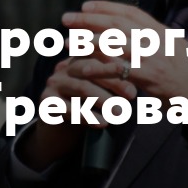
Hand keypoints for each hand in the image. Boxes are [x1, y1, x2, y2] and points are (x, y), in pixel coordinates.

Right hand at [16, 57, 136, 170]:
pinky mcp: (47, 103)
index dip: (115, 62)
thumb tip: (141, 82)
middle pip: (89, 68)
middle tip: (132, 94)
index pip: (97, 55)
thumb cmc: (85, 109)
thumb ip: (113, 83)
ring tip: (120, 113)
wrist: (58, 132)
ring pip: (81, 88)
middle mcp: (63, 68)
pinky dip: (88, 116)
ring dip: (104, 100)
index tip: (134, 72)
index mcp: (77, 60)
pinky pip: (69, 108)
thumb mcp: (99, 93)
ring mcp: (53, 85)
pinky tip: (102, 123)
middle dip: (112, 81)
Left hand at [61, 0, 187, 129]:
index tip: (85, 6)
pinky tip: (81, 67)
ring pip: (113, 43)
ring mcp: (153, 57)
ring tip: (66, 42)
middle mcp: (157, 40)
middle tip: (66, 19)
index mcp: (162, 31)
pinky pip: (117, 69)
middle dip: (88, 19)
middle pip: (116, 24)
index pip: (130, 12)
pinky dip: (97, 67)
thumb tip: (132, 28)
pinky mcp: (149, 78)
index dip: (105, 6)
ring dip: (86, 41)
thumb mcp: (175, 47)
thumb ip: (154, 37)